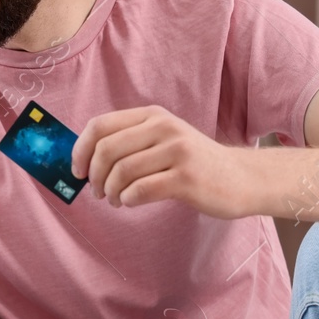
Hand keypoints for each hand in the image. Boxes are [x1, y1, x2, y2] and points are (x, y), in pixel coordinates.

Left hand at [70, 105, 253, 217]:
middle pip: (107, 150)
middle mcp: (164, 127)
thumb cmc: (194, 163)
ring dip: (111, 192)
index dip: (80, 150)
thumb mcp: (163, 140)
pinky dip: (128, 200)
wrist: (241, 178)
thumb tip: (84, 161)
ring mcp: (177, 151)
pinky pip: (141, 190)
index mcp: (152, 115)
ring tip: (116, 200)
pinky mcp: (187, 177)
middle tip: (98, 192)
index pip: (100, 125)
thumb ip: (130, 143)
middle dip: (94, 176)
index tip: (78, 171)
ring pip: (122, 172)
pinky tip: (132, 202)